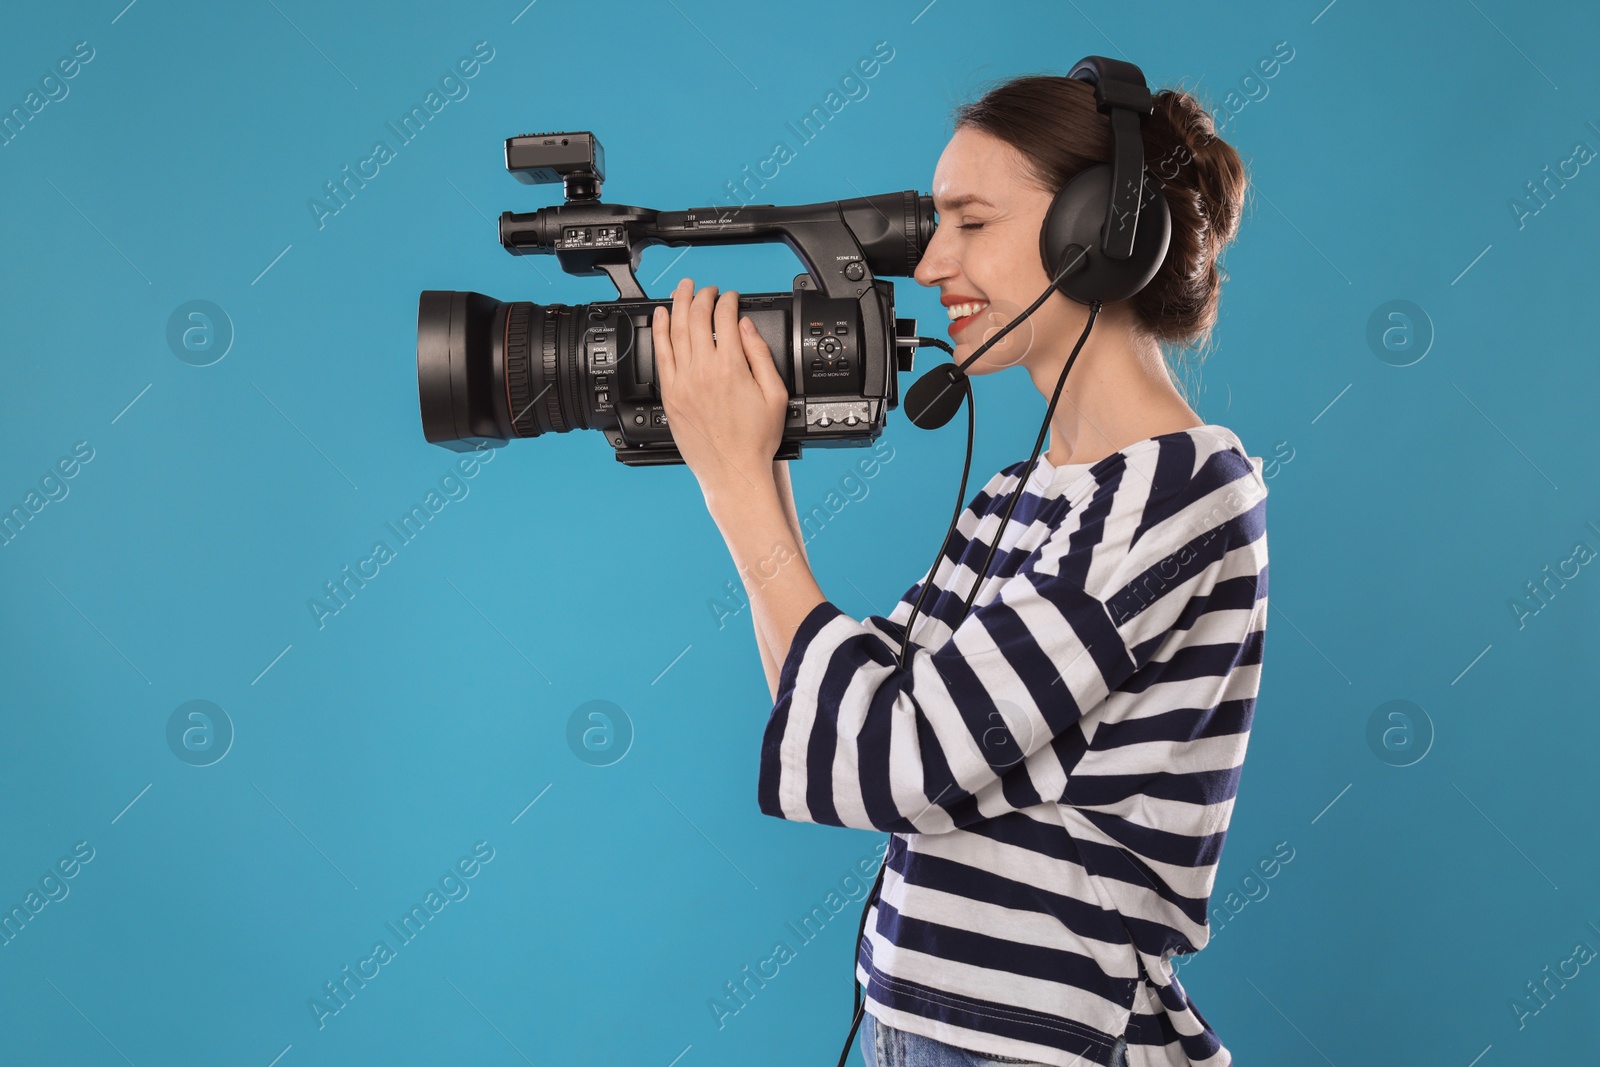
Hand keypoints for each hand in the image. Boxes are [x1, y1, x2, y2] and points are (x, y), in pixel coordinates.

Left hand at [651, 277, 788, 494]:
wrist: (733, 471)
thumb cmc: (755, 440)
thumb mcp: (774, 394)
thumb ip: (759, 355)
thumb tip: (746, 327)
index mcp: (731, 367)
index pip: (725, 318)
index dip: (728, 301)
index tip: (732, 297)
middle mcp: (703, 371)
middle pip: (697, 318)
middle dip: (703, 296)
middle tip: (707, 288)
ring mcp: (682, 382)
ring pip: (676, 330)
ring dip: (679, 304)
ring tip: (683, 289)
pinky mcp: (670, 395)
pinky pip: (660, 354)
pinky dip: (660, 331)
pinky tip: (661, 316)